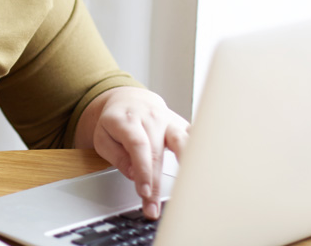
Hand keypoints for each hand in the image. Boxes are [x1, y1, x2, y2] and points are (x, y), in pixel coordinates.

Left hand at [76, 87, 188, 218]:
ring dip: (185, 169)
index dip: (143, 170)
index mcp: (128, 120)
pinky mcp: (182, 125)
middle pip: (158, 153)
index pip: (138, 146)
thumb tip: (134, 174)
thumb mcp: (103, 138)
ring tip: (188, 191)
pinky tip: (206, 171)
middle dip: (156, 184)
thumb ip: (117, 157)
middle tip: (153, 208)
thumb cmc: (116, 122)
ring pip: (183, 142)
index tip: (144, 192)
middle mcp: (152, 118)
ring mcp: (170, 120)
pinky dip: (201, 154)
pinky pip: (194, 139)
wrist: (130, 100)